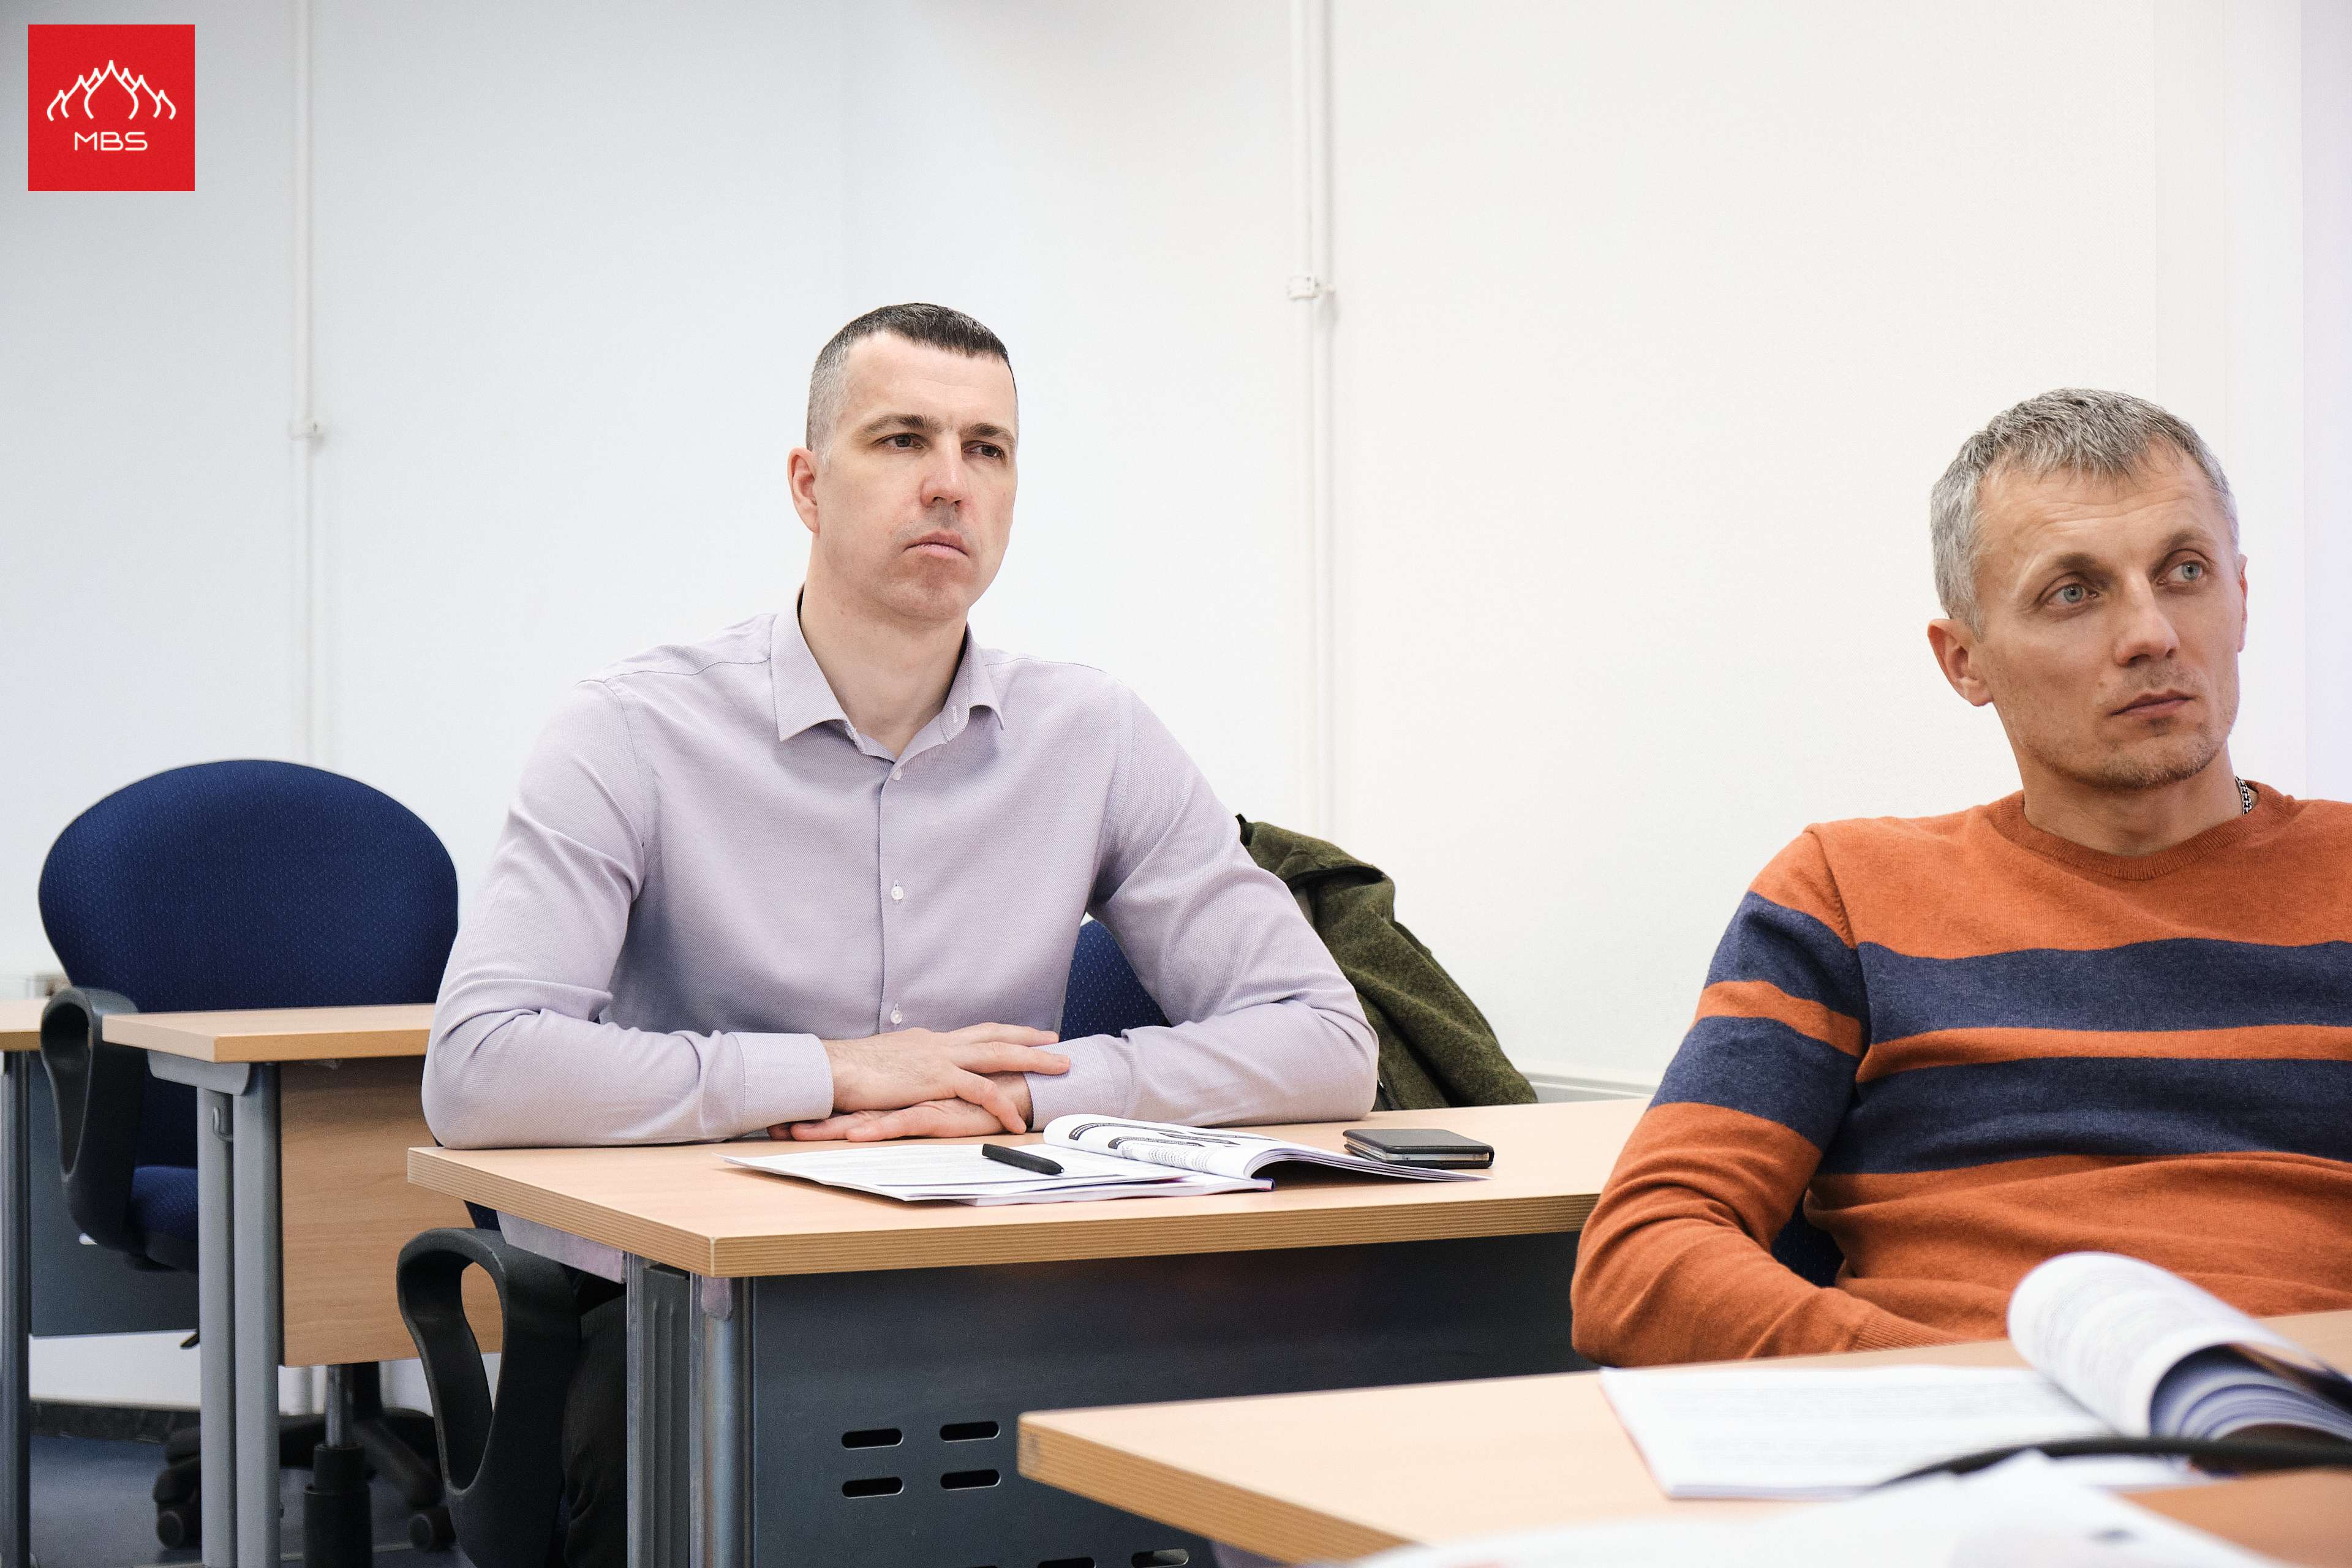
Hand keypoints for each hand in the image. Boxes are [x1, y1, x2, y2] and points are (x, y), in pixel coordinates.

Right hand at [796, 1026, 1063, 1136]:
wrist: (831, 1068)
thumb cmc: (847, 1071)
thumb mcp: (883, 1064)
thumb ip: (904, 1067)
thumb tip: (910, 1072)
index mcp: (927, 1041)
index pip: (972, 1034)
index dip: (1000, 1033)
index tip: (1023, 1034)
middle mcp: (938, 1043)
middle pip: (994, 1035)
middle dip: (1028, 1038)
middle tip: (1056, 1041)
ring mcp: (939, 1058)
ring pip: (999, 1054)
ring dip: (1033, 1060)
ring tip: (1061, 1068)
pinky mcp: (936, 1079)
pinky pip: (980, 1091)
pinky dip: (1001, 1105)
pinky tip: (1016, 1120)